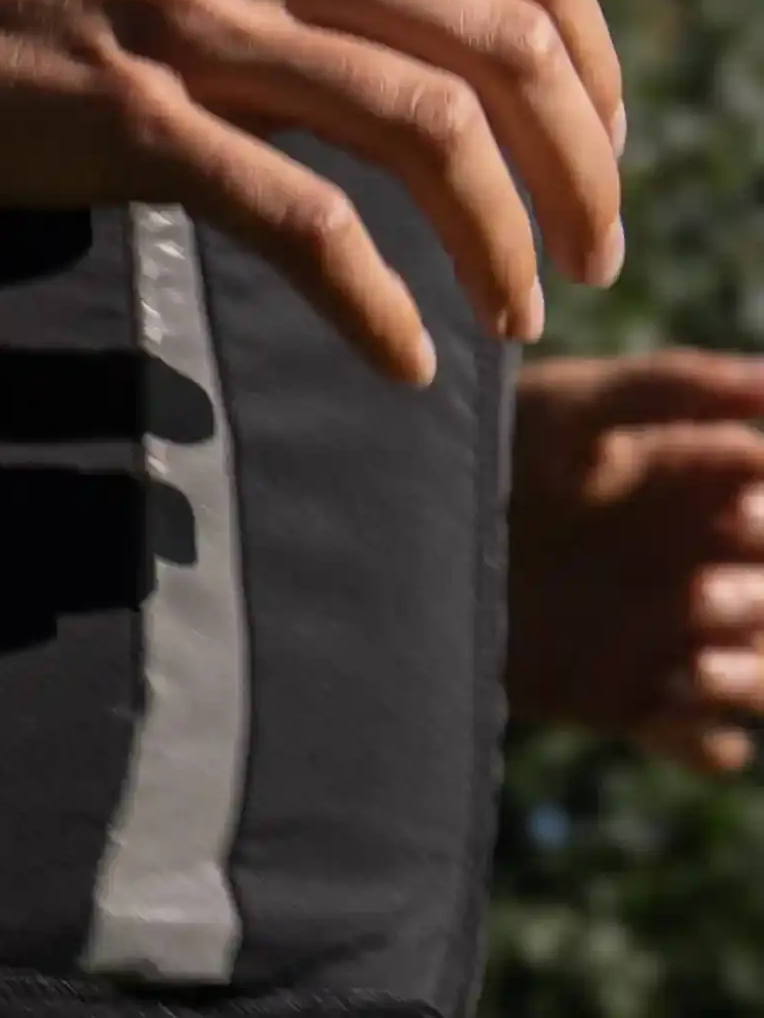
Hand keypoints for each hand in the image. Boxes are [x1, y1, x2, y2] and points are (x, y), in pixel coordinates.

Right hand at [0, 0, 624, 387]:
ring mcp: (199, 20)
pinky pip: (304, 220)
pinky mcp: (133, 118)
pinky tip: (404, 353)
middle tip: (593, 256)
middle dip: (581, 168)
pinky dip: (378, 299)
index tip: (597, 148)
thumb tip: (447, 23)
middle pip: (505, 44)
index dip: (598, 56)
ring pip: (429, 129)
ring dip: (504, 241)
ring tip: (518, 315)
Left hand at [507, 349, 763, 773]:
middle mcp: (698, 561)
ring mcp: (669, 631)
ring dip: (750, 677)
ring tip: (695, 671)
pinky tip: (674, 720)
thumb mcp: (568, 408)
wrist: (402, 532)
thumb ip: (671, 389)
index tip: (734, 513)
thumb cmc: (489, 449)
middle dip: (759, 596)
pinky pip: (702, 738)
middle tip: (698, 592)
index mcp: (700, 488)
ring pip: (760, 667)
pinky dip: (705, 739)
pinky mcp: (628, 695)